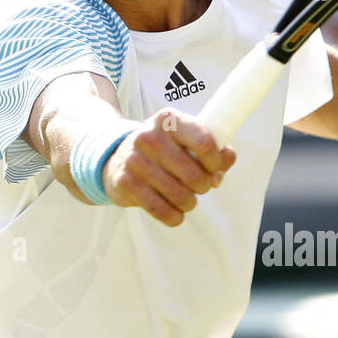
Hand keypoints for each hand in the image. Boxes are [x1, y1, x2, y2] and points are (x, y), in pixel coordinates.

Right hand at [103, 109, 236, 226]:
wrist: (118, 157)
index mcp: (169, 120)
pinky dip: (174, 216)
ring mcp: (135, 159)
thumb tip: (219, 174)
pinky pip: (161, 210)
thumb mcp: (186, 140)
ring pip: (180, 195)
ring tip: (186, 199)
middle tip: (199, 186)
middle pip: (194, 174)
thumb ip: (213, 151)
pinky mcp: (125, 182)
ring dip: (189, 203)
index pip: (204, 142)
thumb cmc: (164, 149)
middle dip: (203, 186)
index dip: (216, 162)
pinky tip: (175, 212)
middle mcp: (149, 136)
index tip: (215, 169)